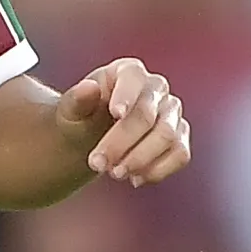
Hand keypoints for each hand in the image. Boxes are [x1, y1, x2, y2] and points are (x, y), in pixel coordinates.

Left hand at [57, 58, 191, 188]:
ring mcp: (171, 113)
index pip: (133, 79)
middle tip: (97, 164)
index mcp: (128, 72)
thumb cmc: (82, 117)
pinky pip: (180, 154)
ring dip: (140, 159)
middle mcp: (156, 88)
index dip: (126, 96)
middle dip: (122, 142)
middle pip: (147, 114)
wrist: (91, 138)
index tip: (115, 113)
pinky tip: (135, 179)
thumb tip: (88, 88)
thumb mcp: (70, 110)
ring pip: (167, 136)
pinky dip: (158, 170)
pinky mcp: (179, 138)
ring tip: (114, 174)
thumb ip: (76, 100)